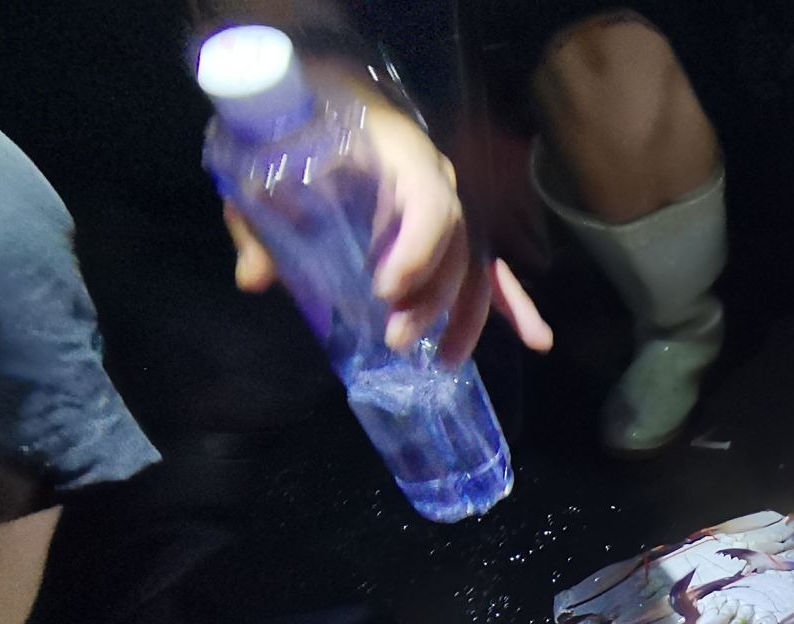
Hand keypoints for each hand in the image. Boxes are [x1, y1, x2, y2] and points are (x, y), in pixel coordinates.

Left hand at [223, 89, 552, 366]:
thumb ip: (257, 220)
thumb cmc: (293, 123)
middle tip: (396, 339)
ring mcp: (450, 205)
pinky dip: (511, 305)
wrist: (317, 90)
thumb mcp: (261, 165)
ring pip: (474, 267)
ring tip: (443, 362)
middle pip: (456, 247)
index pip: (431, 205)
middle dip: (433, 301)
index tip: (385, 290)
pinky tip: (538, 341)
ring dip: (466, 319)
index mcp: (403, 153)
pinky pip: (487, 268)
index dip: (418, 252)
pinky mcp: (450, 230)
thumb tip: (255, 279)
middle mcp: (439, 178)